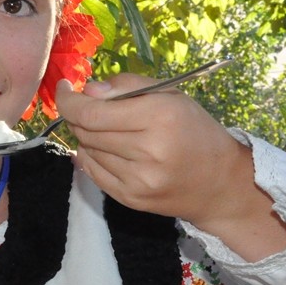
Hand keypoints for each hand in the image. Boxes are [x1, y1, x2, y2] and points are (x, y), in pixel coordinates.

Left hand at [55, 75, 285, 260]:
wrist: (220, 184)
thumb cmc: (195, 131)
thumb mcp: (171, 95)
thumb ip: (127, 85)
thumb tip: (88, 90)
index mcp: (160, 116)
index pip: (92, 112)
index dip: (69, 101)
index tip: (65, 90)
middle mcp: (148, 150)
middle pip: (86, 131)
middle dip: (77, 116)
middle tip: (86, 107)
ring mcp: (138, 179)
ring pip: (87, 151)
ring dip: (87, 137)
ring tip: (108, 131)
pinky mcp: (131, 199)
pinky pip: (93, 173)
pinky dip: (91, 157)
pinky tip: (105, 149)